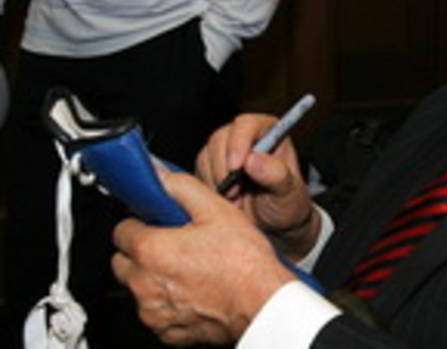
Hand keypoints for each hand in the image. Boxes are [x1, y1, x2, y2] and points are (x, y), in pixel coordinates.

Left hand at [111, 169, 294, 344]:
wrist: (262, 303)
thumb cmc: (243, 262)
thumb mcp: (216, 210)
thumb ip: (181, 188)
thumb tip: (159, 176)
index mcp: (151, 249)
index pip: (121, 230)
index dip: (141, 223)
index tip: (156, 223)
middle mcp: (144, 283)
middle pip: (123, 261)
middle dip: (141, 252)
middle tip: (172, 245)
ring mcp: (153, 311)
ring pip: (137, 289)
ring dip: (153, 279)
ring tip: (188, 269)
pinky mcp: (166, 332)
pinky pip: (155, 314)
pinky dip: (168, 304)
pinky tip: (193, 292)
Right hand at [196, 114, 319, 259]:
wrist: (274, 226)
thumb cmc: (287, 204)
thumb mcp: (289, 193)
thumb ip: (276, 175)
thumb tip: (252, 159)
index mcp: (269, 133)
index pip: (247, 124)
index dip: (238, 142)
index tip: (236, 167)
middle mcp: (245, 136)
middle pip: (220, 138)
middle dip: (223, 167)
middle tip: (234, 193)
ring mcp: (225, 150)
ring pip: (206, 155)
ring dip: (216, 181)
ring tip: (236, 200)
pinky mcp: (209, 167)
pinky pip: (198, 172)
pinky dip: (208, 189)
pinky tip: (225, 201)